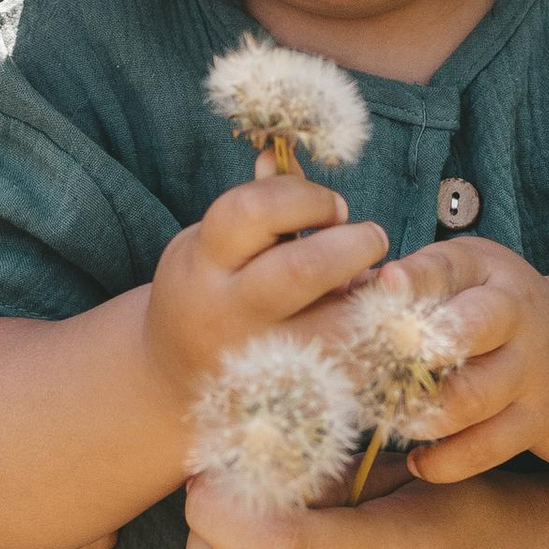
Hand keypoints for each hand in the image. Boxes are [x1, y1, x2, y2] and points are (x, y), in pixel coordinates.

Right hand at [144, 172, 388, 401]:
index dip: (306, 197)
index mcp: (202, 263)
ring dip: (372, 298)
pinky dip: (375, 342)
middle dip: (351, 244)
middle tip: (370, 238)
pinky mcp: (290, 395)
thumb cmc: (211, 291)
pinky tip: (375, 326)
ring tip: (374, 284)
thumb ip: (257, 204)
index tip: (333, 208)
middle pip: (300, 270)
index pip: (252, 211)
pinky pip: (349, 369)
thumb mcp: (216, 244)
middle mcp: (227, 313)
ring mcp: (260, 361)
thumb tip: (283, 153)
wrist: (173, 379)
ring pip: (334, 329)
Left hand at [367, 237, 548, 484]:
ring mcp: (530, 370)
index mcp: (484, 269)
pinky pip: (486, 448)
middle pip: (472, 328)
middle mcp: (515, 314)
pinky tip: (419, 462)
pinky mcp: (535, 420)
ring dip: (421, 414)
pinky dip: (445, 462)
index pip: (446, 267)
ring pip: (471, 397)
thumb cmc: (482, 307)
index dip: (414, 279)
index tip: (384, 286)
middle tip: (382, 367)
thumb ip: (400, 283)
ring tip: (393, 420)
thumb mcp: (455, 276)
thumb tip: (333, 287)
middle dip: (425, 347)